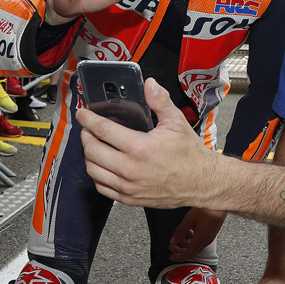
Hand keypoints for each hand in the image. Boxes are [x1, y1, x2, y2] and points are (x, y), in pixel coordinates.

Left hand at [79, 78, 214, 208]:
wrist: (201, 182)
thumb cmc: (189, 155)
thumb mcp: (177, 122)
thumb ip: (160, 101)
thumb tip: (149, 84)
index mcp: (140, 148)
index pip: (103, 130)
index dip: (89, 119)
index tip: (83, 113)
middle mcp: (131, 169)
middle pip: (92, 150)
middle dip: (86, 135)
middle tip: (88, 128)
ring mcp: (129, 186)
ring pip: (93, 170)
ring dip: (88, 155)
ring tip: (93, 145)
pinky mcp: (130, 198)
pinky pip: (102, 187)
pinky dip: (97, 174)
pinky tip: (101, 165)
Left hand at [169, 208, 226, 260]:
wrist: (220, 203)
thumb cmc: (208, 209)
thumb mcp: (189, 219)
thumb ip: (180, 231)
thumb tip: (173, 240)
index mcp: (201, 239)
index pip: (189, 254)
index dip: (179, 257)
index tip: (172, 257)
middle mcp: (206, 240)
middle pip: (192, 251)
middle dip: (181, 250)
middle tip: (172, 247)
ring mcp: (210, 236)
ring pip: (196, 245)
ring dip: (186, 244)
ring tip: (179, 238)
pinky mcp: (211, 232)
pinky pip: (200, 240)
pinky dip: (192, 239)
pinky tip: (189, 231)